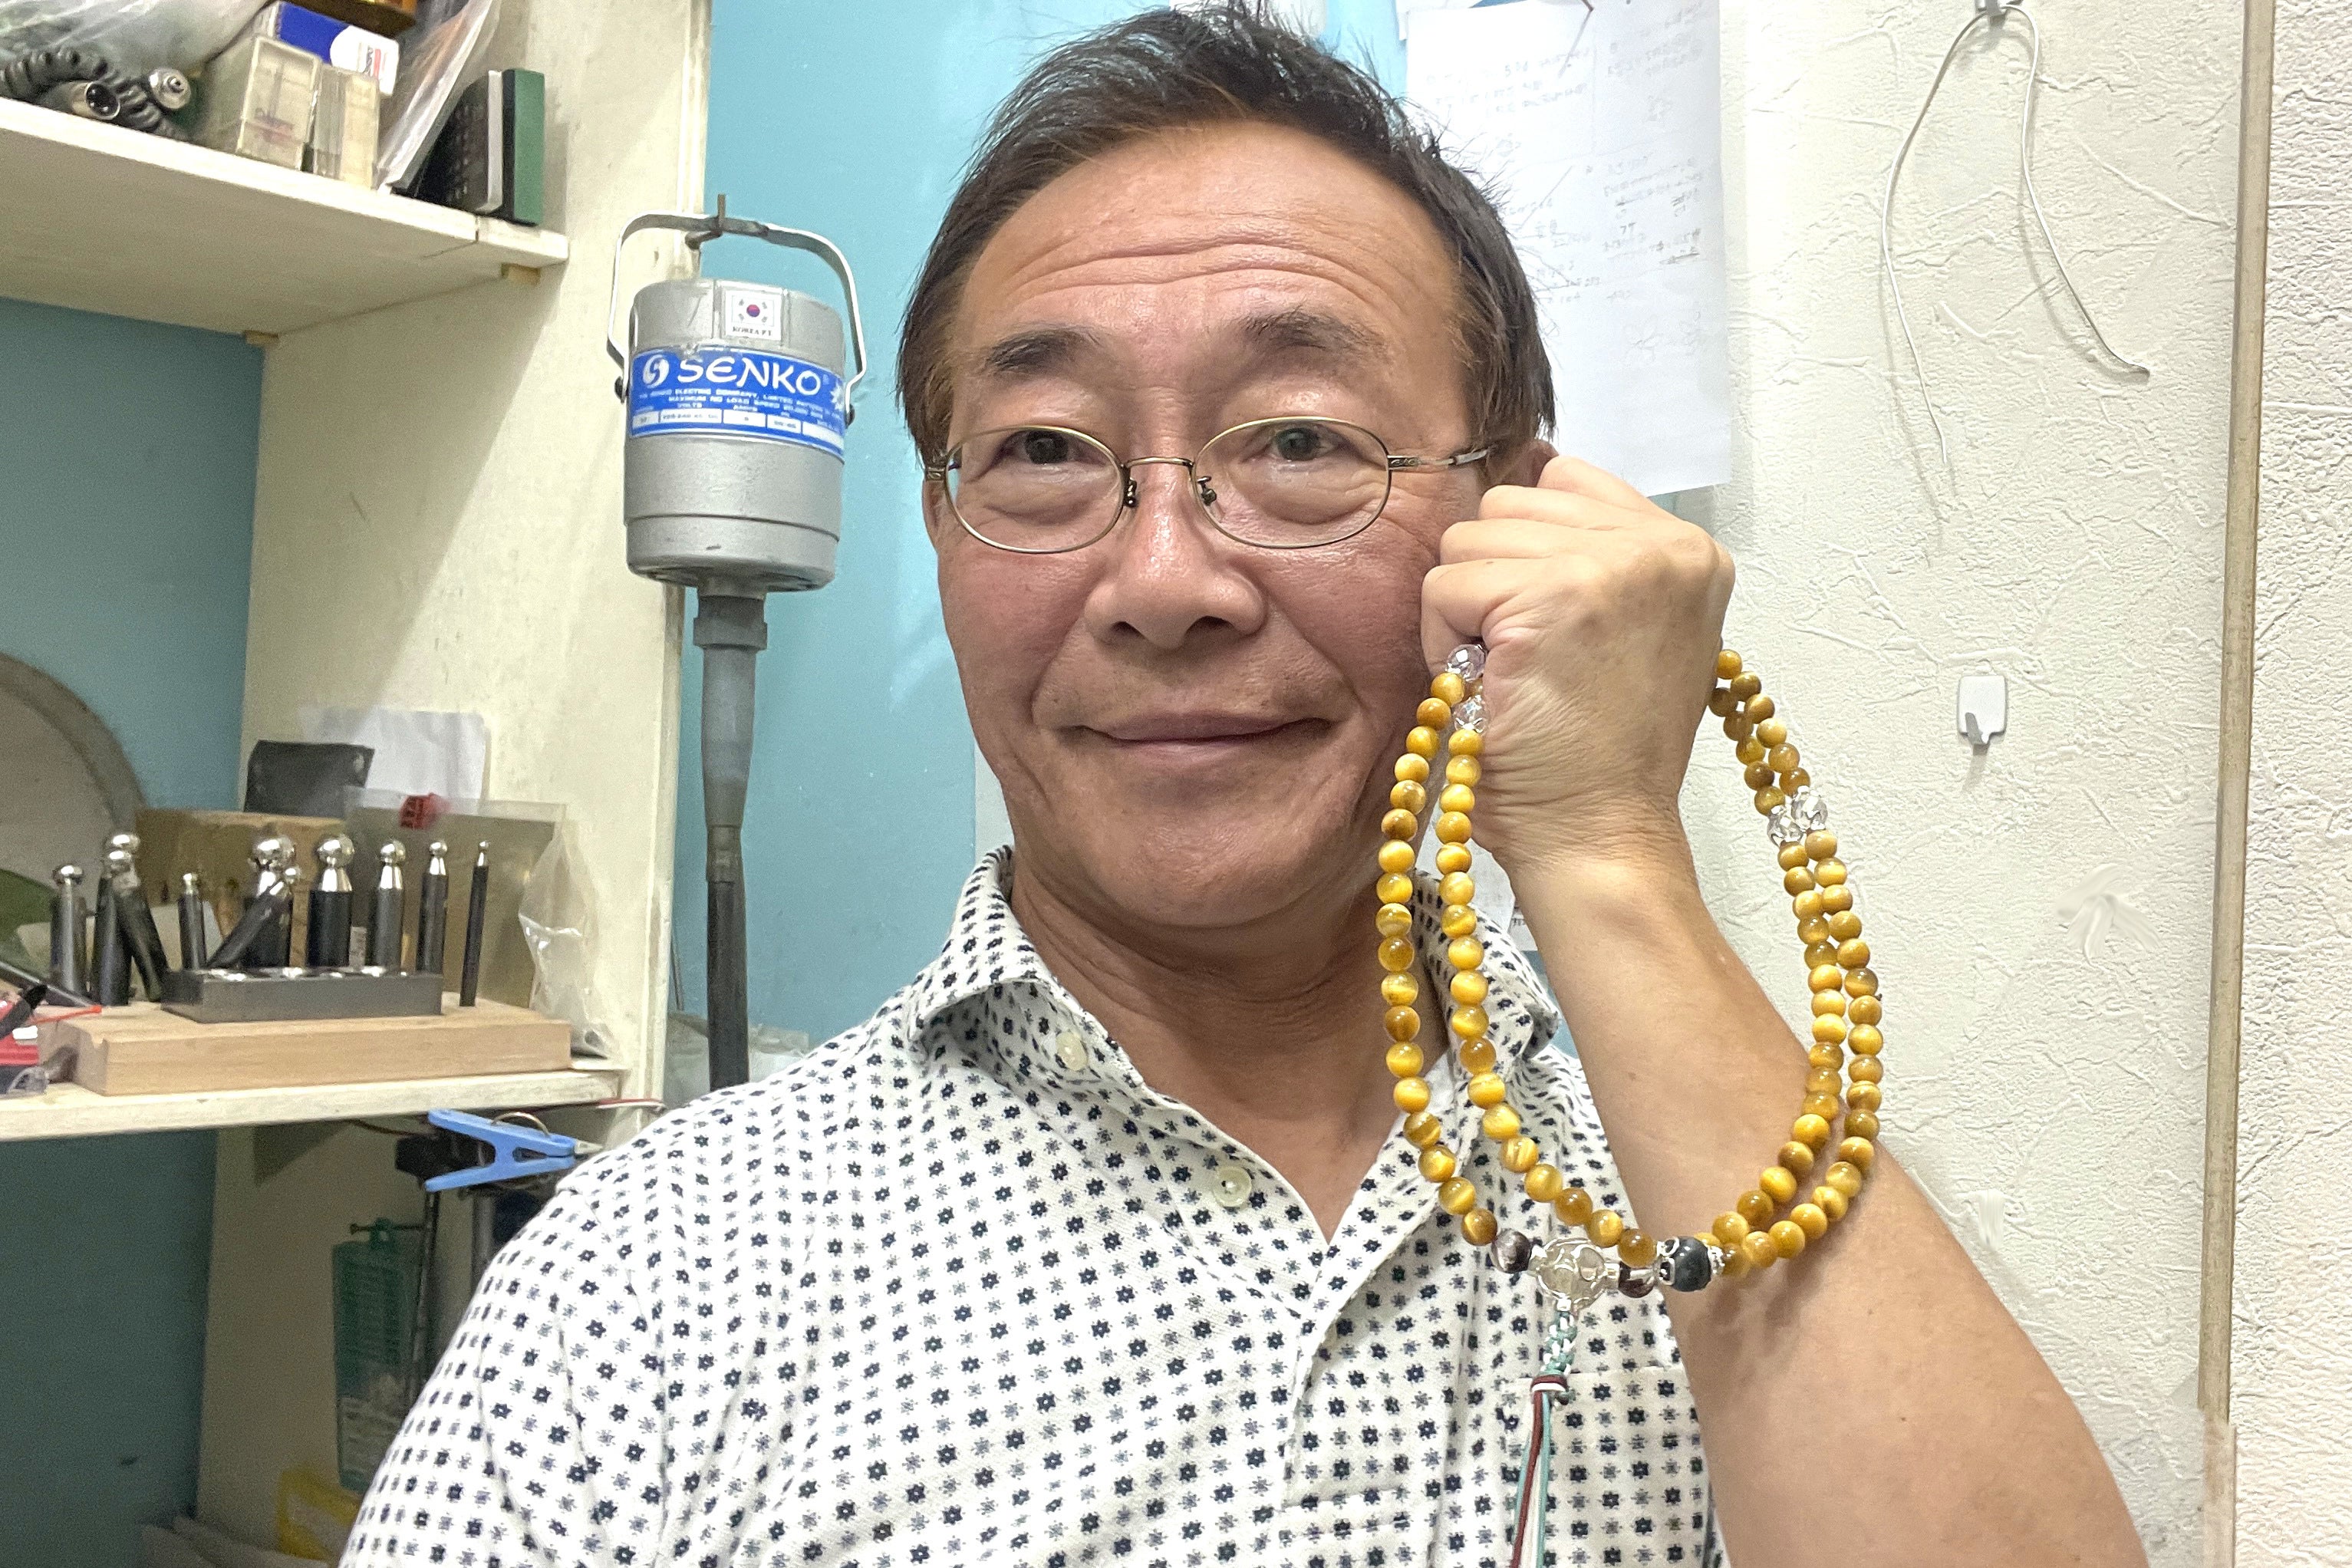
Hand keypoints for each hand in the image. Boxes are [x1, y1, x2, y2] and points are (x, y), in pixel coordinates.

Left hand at [1420, 455, 1733, 876]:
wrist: (1600, 837)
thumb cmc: (1596, 755)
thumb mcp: (1626, 633)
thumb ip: (1593, 556)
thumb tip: (1524, 471)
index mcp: (1689, 550)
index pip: (1565, 476)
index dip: (1526, 547)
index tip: (1541, 622)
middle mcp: (1664, 545)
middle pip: (1511, 502)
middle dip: (1491, 579)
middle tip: (1522, 660)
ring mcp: (1613, 565)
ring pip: (1470, 536)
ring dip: (1464, 611)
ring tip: (1508, 674)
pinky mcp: (1553, 595)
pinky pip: (1445, 584)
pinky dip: (1442, 641)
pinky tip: (1490, 688)